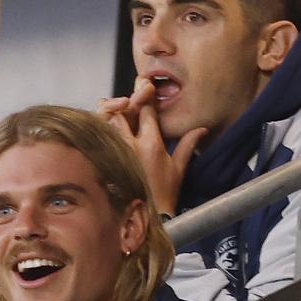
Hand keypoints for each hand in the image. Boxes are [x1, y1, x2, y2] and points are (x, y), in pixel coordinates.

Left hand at [98, 77, 206, 215]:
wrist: (149, 216)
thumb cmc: (165, 195)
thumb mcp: (179, 169)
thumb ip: (187, 145)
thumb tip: (201, 129)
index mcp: (152, 144)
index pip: (146, 110)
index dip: (145, 94)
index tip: (144, 84)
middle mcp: (132, 145)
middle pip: (121, 110)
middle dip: (124, 101)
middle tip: (127, 101)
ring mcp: (116, 152)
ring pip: (106, 121)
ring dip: (109, 113)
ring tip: (113, 109)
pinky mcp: (106, 160)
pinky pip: (99, 137)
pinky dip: (101, 127)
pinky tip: (105, 126)